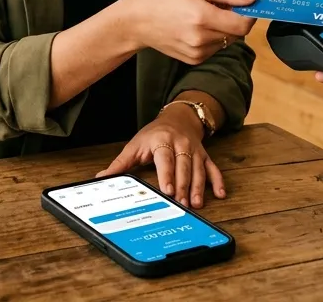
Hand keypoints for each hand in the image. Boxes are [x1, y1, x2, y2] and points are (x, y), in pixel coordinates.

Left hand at [96, 105, 224, 207]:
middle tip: (181, 204)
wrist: (179, 117)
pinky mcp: (205, 156)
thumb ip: (120, 163)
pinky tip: (220, 194)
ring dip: (199, 188)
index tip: (167, 190)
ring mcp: (195, 151)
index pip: (165, 158)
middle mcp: (181, 145)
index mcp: (162, 141)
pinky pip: (213, 169)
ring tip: (196, 204)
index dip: (167, 174)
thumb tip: (102, 178)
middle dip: (183, 186)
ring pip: (199, 170)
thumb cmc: (154, 134)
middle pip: (184, 167)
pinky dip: (218, 181)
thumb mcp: (136, 145)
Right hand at [115, 0, 256, 64]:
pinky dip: (212, 37)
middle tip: (218, 5)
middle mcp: (201, 39)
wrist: (137, 22)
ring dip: (223, 28)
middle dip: (234, 18)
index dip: (249, 14)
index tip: (247, 4)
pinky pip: (215, 48)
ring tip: (202, 16)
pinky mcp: (194, 60)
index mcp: (202, 17)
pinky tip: (195, 28)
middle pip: (237, 33)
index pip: (242, 24)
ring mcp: (198, 52)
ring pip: (227, 41)